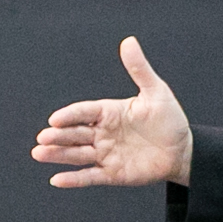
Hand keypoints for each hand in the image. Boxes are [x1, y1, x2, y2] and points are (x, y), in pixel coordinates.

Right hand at [34, 36, 193, 186]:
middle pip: (75, 133)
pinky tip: (56, 180)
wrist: (183, 150)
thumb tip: (129, 41)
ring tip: (39, 153)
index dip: (70, 115)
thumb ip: (139, 69)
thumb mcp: (157, 93)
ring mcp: (105, 154)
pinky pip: (89, 176)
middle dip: (59, 135)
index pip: (84, 112)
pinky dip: (74, 179)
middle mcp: (102, 133)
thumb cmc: (169, 120)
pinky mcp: (111, 173)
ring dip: (58, 154)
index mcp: (108, 113)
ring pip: (76, 154)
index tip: (55, 118)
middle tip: (44, 137)